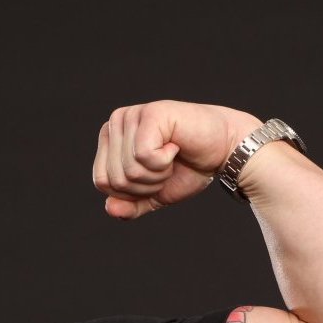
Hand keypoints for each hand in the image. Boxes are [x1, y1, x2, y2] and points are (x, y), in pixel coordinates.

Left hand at [92, 101, 260, 219]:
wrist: (221, 153)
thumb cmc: (187, 168)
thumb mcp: (152, 195)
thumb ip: (128, 206)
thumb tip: (109, 208)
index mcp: (109, 139)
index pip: (101, 182)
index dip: (130, 192)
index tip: (153, 175)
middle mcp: (117, 122)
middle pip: (113, 178)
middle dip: (144, 185)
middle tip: (165, 166)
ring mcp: (133, 115)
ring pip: (128, 170)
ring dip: (156, 175)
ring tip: (171, 156)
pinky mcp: (151, 113)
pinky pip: (143, 157)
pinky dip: (163, 163)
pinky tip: (175, 146)